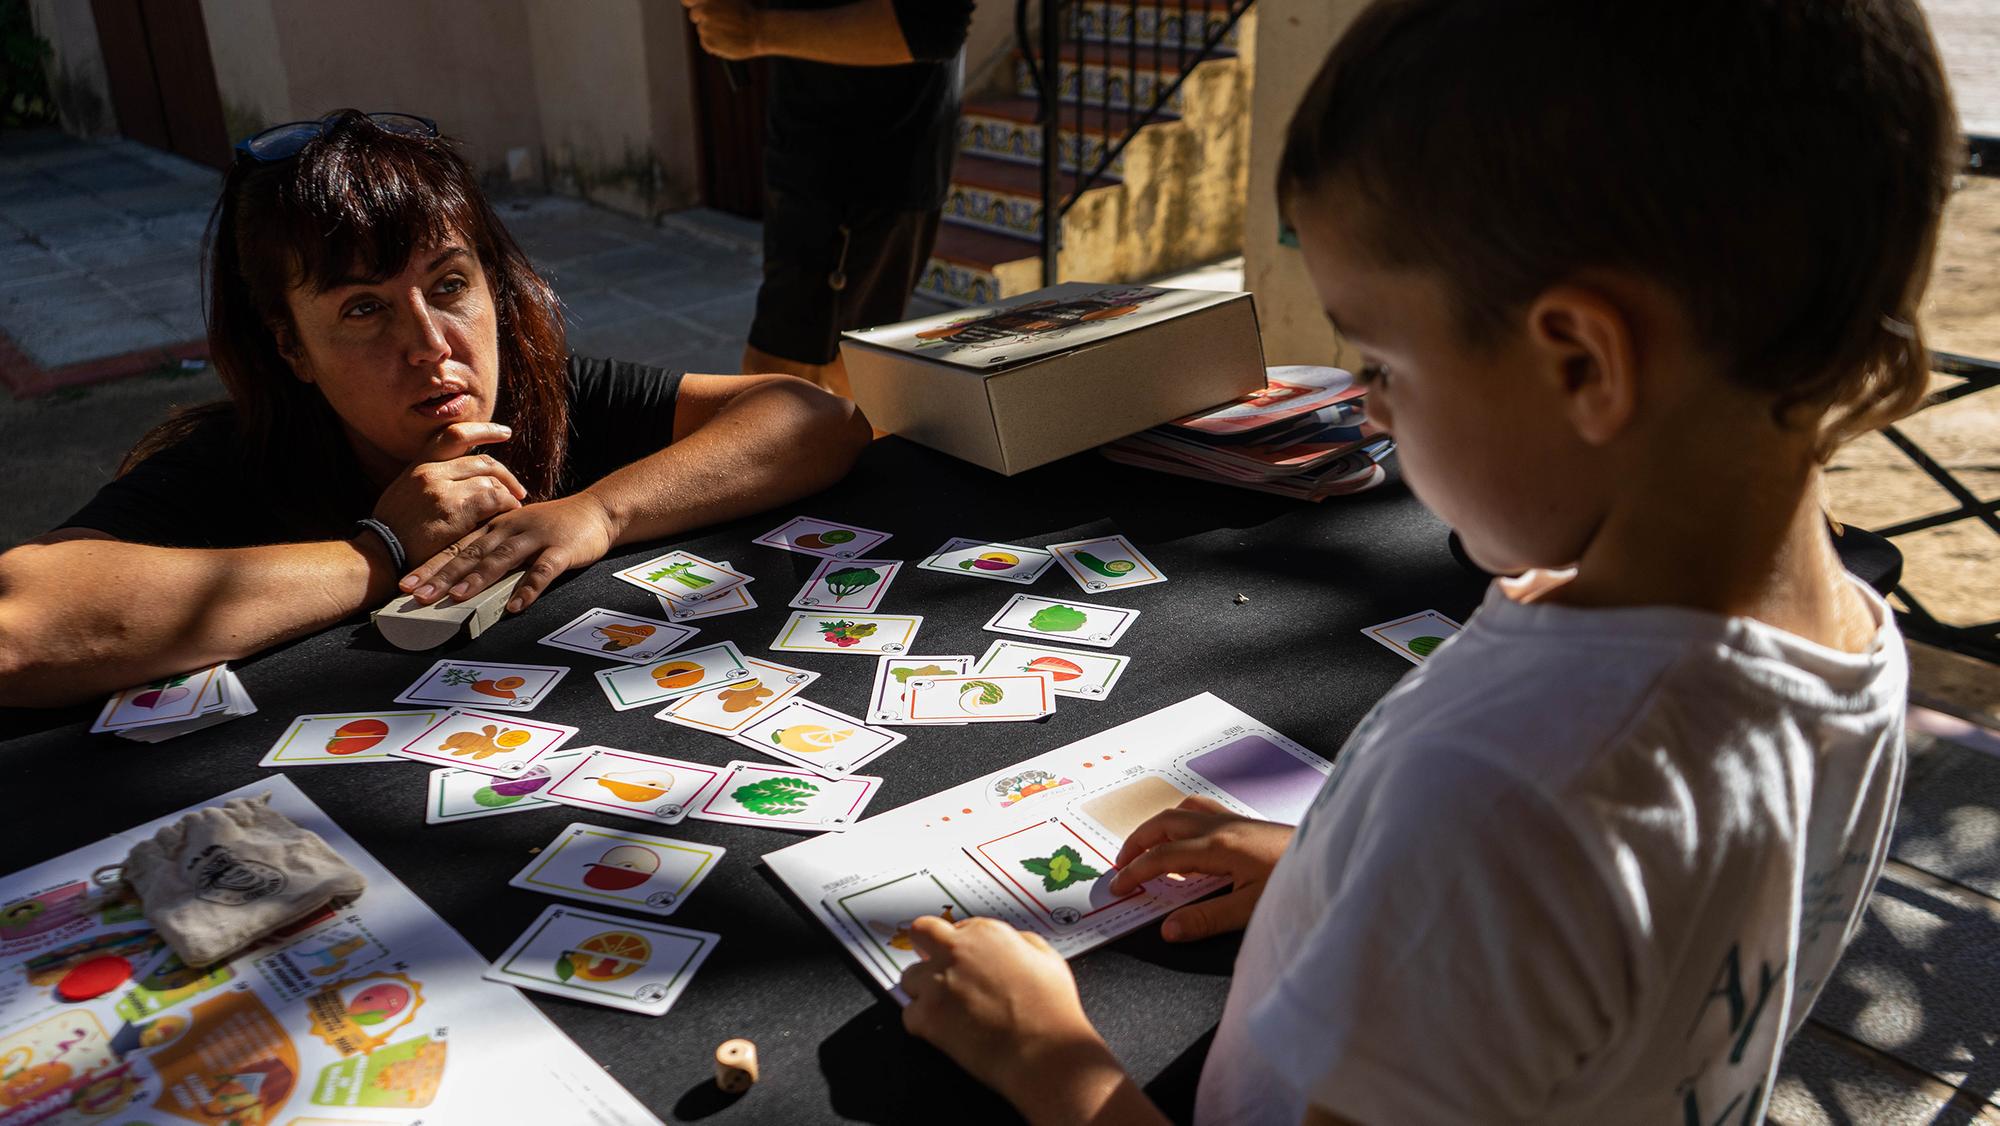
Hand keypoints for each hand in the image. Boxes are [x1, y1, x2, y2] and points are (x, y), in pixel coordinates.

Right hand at [371, 423, 525, 565]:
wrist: (378, 557)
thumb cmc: (394, 534)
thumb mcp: (404, 494)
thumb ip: (430, 481)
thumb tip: (460, 478)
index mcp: (418, 466)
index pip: (455, 436)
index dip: (484, 430)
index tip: (504, 432)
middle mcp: (430, 472)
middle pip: (482, 462)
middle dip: (505, 475)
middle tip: (518, 491)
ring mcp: (441, 490)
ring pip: (490, 481)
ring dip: (507, 495)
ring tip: (512, 509)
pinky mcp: (453, 510)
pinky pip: (493, 499)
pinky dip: (506, 507)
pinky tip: (507, 516)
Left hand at [398, 492, 618, 612]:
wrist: (598, 510)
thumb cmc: (554, 525)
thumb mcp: (517, 530)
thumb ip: (493, 550)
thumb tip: (460, 579)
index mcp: (496, 526)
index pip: (457, 547)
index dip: (431, 566)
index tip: (406, 585)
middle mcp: (510, 529)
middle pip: (471, 553)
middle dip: (443, 575)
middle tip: (419, 596)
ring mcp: (536, 538)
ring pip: (502, 558)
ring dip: (478, 578)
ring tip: (457, 597)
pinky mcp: (562, 549)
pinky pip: (543, 571)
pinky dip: (528, 588)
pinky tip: (516, 606)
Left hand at [683, 0, 761, 58]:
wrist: (759, 31)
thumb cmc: (746, 14)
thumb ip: (713, 2)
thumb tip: (700, 7)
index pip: (687, 0)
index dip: (696, 5)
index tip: (701, 10)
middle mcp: (704, 11)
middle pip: (694, 15)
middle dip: (704, 18)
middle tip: (721, 21)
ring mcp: (705, 27)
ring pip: (701, 30)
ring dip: (711, 31)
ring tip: (729, 31)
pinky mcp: (708, 42)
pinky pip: (705, 43)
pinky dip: (714, 43)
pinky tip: (727, 39)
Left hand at [900, 916, 1124, 1108]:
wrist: (1045, 1053)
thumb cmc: (1052, 1010)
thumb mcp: (1047, 958)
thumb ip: (1020, 941)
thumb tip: (1008, 943)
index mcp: (986, 934)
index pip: (952, 926)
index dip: (956, 943)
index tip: (959, 956)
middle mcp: (956, 952)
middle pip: (920, 935)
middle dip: (924, 949)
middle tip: (933, 967)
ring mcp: (937, 984)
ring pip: (909, 978)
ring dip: (923, 989)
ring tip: (946, 1007)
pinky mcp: (927, 1017)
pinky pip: (909, 1014)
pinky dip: (922, 1023)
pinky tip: (945, 1030)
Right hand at [1108, 796, 1293, 941]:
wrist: (1336, 858)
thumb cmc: (1297, 883)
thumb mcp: (1251, 910)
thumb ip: (1206, 919)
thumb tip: (1168, 929)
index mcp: (1218, 846)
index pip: (1162, 856)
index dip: (1135, 872)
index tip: (1119, 887)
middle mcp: (1222, 826)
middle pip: (1164, 823)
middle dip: (1136, 842)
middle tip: (1121, 866)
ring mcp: (1234, 820)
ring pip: (1182, 811)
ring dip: (1157, 827)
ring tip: (1146, 848)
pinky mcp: (1246, 822)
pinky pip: (1201, 811)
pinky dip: (1181, 821)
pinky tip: (1187, 838)